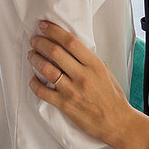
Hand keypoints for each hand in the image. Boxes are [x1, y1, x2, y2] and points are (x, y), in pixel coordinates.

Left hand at [27, 21, 148, 148]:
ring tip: (31, 55)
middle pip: (55, 52)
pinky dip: (34, 83)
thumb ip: (89, 59)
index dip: (54, 31)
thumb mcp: (105, 71)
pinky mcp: (65, 105)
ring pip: (46, 69)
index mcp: (94, 64)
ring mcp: (72, 90)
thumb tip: (72, 48)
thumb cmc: (112, 97)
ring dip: (35, 59)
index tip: (44, 26)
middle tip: (34, 40)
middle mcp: (83, 76)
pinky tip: (33, 78)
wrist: (117, 122)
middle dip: (40, 42)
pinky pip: (43, 92)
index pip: (70, 41)